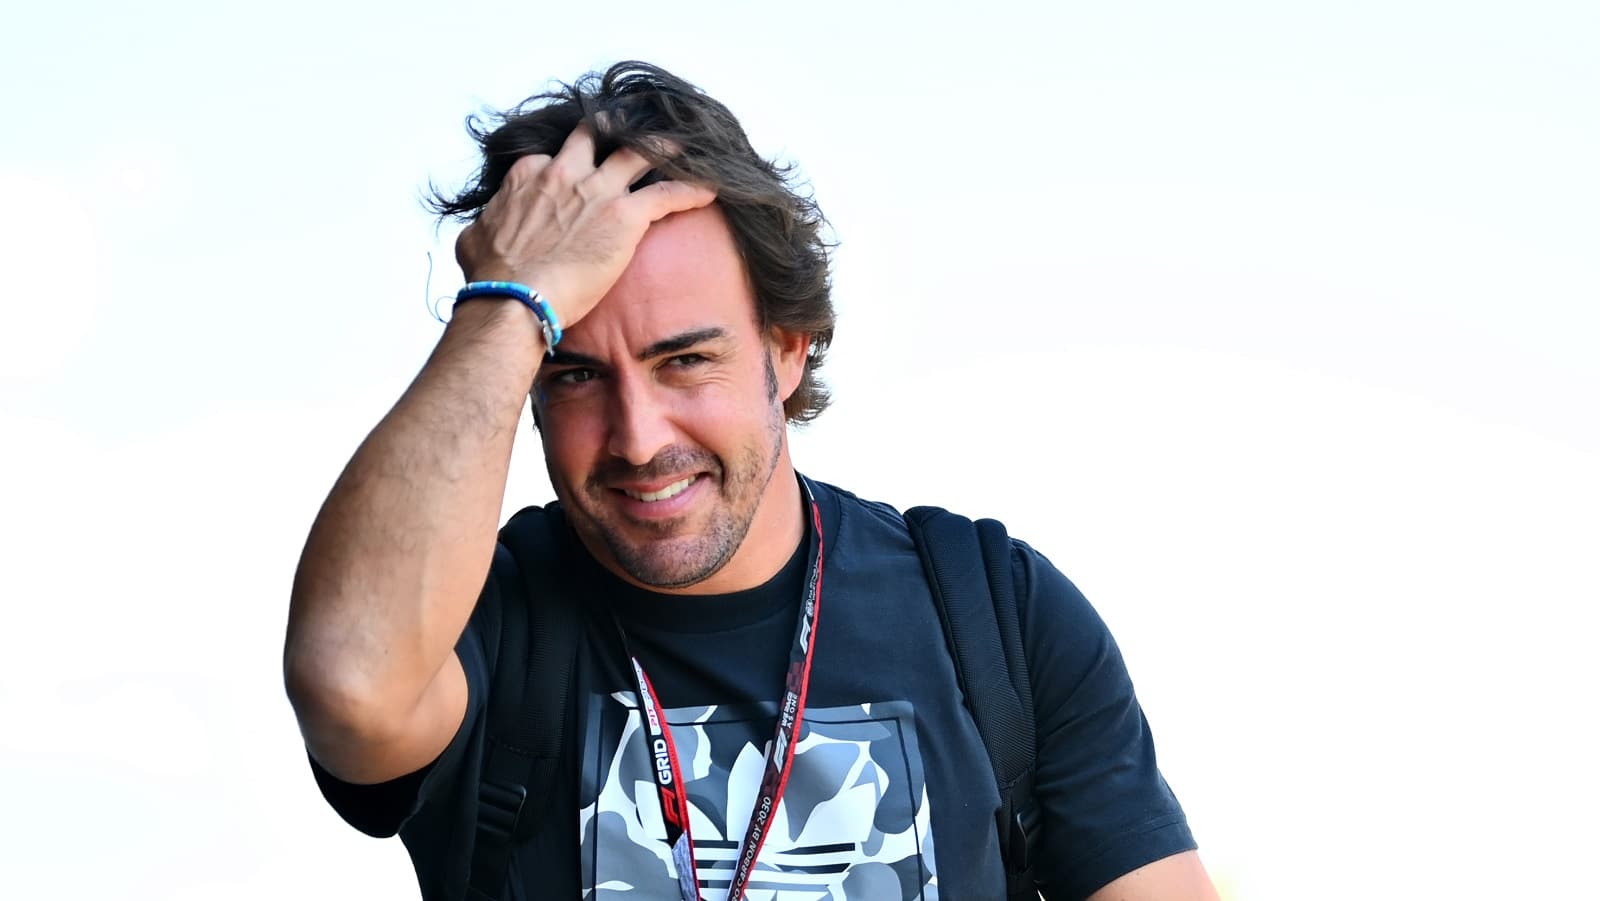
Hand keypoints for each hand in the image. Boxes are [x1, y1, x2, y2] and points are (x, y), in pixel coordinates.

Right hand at [454, 123, 715, 331]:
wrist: (514, 298)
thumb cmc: (491, 277)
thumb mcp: (472, 239)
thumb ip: (483, 225)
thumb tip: (479, 231)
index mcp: (528, 177)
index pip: (551, 160)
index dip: (563, 169)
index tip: (572, 181)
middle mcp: (563, 174)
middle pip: (594, 138)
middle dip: (612, 130)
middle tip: (626, 131)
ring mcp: (596, 192)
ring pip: (638, 153)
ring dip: (661, 148)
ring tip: (680, 145)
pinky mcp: (624, 216)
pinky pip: (667, 193)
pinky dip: (691, 189)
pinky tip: (710, 189)